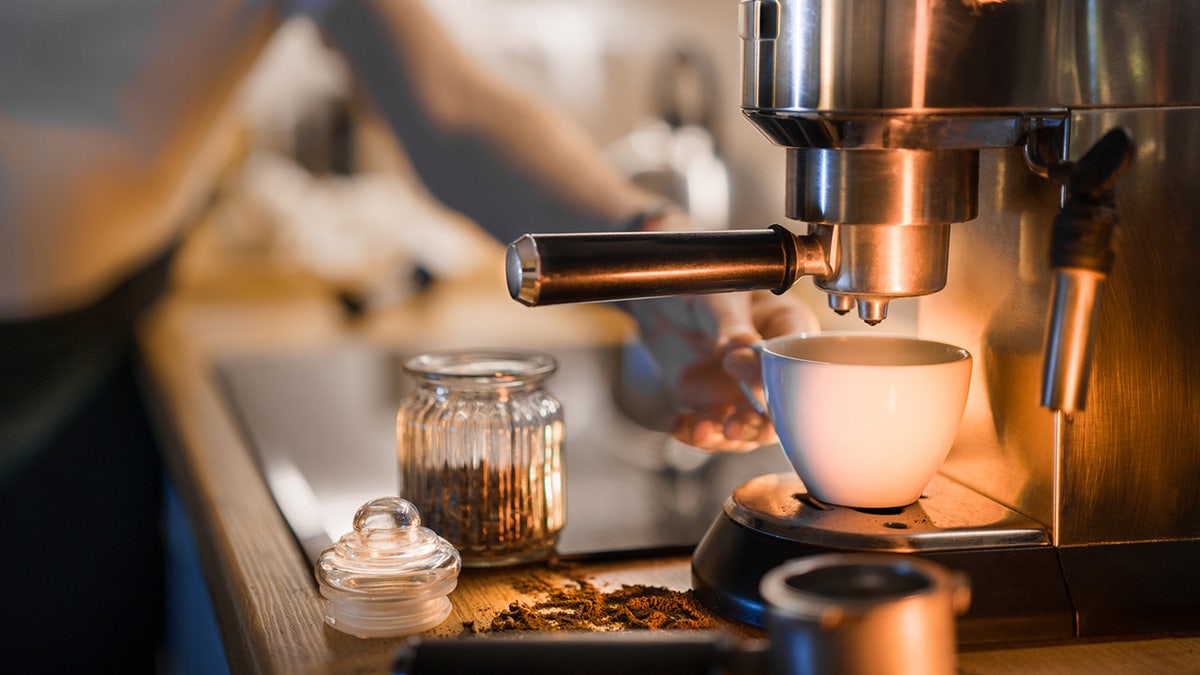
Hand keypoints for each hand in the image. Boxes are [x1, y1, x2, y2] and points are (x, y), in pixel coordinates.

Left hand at [627, 289, 819, 451]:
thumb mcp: (719, 298)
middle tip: (734, 426)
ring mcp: (747, 393)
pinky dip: (695, 433)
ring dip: (726, 436)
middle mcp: (773, 370)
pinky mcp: (718, 407)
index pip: (800, 361)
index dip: (780, 376)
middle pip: (783, 410)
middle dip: (758, 425)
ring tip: (702, 431)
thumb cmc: (707, 288)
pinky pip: (713, 430)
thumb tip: (744, 348)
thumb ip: (732, 325)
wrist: (667, 303)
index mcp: (789, 332)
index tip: (741, 367)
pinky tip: (679, 427)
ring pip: (749, 429)